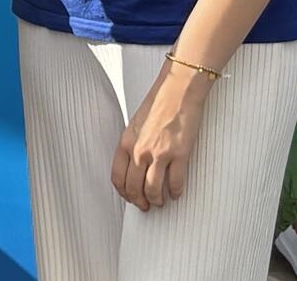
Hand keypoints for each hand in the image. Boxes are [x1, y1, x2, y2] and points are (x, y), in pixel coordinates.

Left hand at [111, 59, 211, 210]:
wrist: (179, 91)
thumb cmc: (159, 103)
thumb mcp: (136, 124)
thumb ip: (133, 144)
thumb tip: (135, 164)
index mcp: (126, 142)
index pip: (117, 177)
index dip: (124, 193)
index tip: (130, 198)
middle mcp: (139, 150)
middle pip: (134, 188)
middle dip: (140, 201)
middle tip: (146, 206)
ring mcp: (159, 154)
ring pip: (153, 190)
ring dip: (157, 200)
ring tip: (161, 201)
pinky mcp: (179, 154)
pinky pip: (176, 183)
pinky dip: (176, 192)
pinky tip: (177, 192)